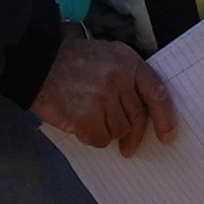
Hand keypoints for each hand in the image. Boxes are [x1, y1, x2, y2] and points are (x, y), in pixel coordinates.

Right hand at [32, 39, 178, 156]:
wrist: (36, 63)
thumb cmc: (71, 60)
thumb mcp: (107, 55)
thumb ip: (128, 77)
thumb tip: (144, 111)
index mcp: (128, 62)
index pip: (156, 92)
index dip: (165, 117)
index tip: (167, 136)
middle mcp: (119, 79)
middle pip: (137, 117)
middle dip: (134, 134)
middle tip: (129, 148)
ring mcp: (103, 99)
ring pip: (119, 130)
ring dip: (107, 131)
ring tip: (90, 118)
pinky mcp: (87, 117)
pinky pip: (100, 139)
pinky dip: (91, 137)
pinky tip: (80, 125)